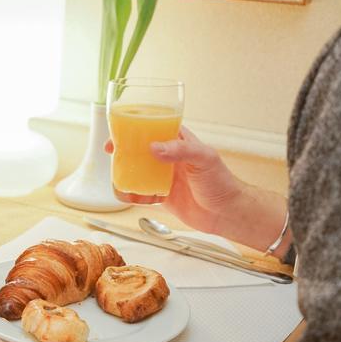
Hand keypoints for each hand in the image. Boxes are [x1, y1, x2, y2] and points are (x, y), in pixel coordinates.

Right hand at [105, 127, 288, 252]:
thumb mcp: (204, 158)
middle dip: (123, 151)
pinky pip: (140, 193)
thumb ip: (181, 150)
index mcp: (179, 142)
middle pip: (139, 150)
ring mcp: (164, 177)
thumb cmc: (223, 182)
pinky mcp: (162, 196)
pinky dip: (131, 194)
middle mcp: (169, 158)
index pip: (153, 128)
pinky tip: (128, 195)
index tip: (119, 133)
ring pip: (137, 171)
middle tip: (112, 153)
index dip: (134, 128)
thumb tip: (154, 147)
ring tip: (118, 178)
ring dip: (125, 174)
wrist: (228, 213)